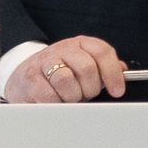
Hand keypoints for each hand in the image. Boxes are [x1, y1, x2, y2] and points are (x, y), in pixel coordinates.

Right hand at [4, 35, 128, 102]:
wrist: (25, 76)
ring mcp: (44, 61)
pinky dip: (57, 103)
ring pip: (67, 81)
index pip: (102, 52)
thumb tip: (122, 70)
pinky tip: (56, 101)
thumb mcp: (84, 66)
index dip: (113, 73)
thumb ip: (104, 68)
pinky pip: (49, 95)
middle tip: (85, 94)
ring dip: (73, 97)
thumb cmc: (60, 73)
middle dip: (90, 88)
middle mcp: (63, 49)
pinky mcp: (30, 78)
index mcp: (80, 44)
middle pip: (87, 68)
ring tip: (70, 97)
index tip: (118, 91)